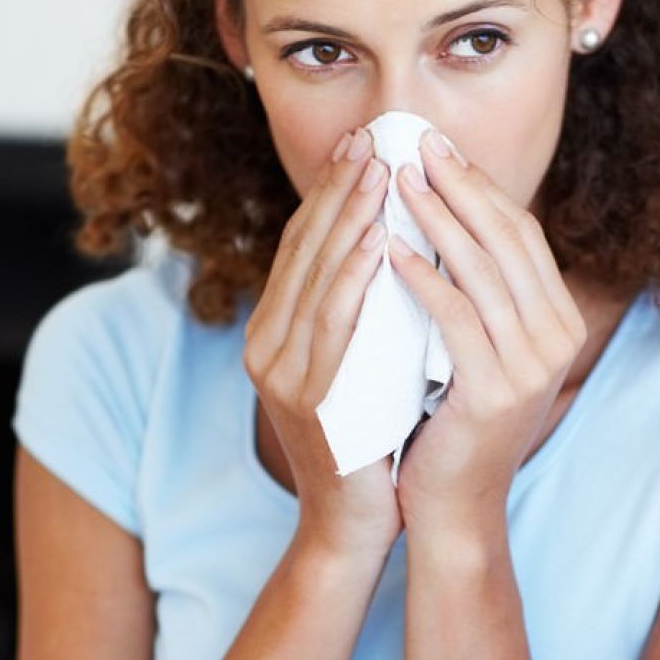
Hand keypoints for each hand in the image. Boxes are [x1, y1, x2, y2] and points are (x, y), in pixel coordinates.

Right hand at [242, 126, 400, 559]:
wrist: (355, 521)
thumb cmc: (370, 434)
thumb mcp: (359, 359)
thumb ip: (361, 308)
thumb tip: (391, 240)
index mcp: (276, 332)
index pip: (301, 246)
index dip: (328, 192)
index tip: (360, 146)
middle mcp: (268, 345)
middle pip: (304, 250)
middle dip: (338, 189)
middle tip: (371, 138)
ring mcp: (281, 372)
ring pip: (316, 278)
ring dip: (347, 218)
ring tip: (379, 170)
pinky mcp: (307, 399)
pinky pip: (333, 325)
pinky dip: (352, 276)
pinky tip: (375, 239)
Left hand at [385, 129, 587, 537]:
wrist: (453, 506)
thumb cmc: (452, 420)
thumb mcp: (478, 348)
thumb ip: (478, 294)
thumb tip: (444, 216)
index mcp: (557, 321)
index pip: (521, 233)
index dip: (480, 186)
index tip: (438, 148)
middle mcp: (556, 338)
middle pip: (507, 239)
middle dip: (460, 185)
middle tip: (417, 142)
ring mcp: (531, 366)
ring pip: (482, 271)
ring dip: (436, 218)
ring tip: (398, 179)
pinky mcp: (495, 392)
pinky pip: (455, 319)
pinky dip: (423, 279)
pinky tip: (390, 248)